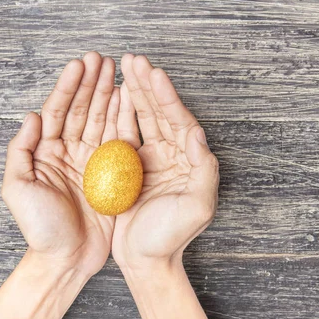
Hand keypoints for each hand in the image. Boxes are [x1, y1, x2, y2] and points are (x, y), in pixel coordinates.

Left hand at [1, 52, 119, 275]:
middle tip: (101, 58)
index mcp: (45, 152)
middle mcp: (68, 151)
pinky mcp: (110, 173)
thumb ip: (20, 150)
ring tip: (117, 70)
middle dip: (90, 83)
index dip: (68, 87)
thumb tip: (31, 116)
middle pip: (81, 109)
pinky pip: (118, 140)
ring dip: (108, 94)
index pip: (57, 111)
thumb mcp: (17, 189)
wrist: (66, 259)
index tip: (79, 64)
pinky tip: (128, 99)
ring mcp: (90, 161)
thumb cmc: (39, 228)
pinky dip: (124, 118)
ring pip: (101, 119)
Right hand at [112, 54, 219, 270]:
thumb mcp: (197, 207)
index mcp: (188, 160)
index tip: (154, 73)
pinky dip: (120, 113)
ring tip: (124, 67)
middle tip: (133, 59)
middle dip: (147, 84)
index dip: (167, 96)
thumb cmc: (171, 237)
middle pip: (159, 112)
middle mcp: (171, 154)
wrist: (144, 259)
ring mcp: (150, 158)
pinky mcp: (129, 166)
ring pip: (142, 117)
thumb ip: (204, 170)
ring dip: (134, 91)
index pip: (179, 120)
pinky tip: (114, 95)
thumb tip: (199, 136)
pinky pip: (124, 133)